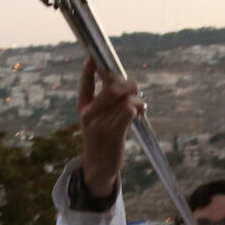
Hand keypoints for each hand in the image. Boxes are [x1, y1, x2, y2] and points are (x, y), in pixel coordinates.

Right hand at [77, 59, 139, 201]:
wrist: (99, 166)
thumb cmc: (102, 139)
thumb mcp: (96, 120)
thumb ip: (105, 101)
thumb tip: (121, 81)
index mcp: (84, 108)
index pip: (85, 85)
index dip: (88, 69)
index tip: (93, 57)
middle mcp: (89, 115)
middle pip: (112, 88)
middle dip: (128, 84)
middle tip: (135, 88)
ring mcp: (100, 124)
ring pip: (125, 98)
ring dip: (138, 100)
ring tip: (141, 106)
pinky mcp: (113, 133)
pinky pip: (129, 110)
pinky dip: (137, 108)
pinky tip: (139, 114)